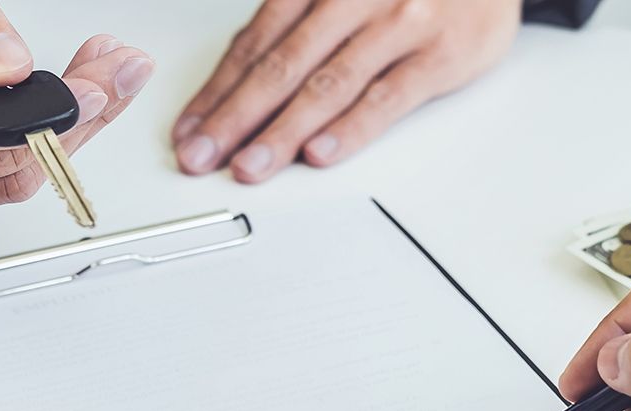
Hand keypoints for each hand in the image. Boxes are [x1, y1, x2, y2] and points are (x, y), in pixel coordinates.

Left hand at [172, 0, 520, 182]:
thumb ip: (295, 25)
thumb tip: (238, 84)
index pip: (255, 43)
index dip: (217, 91)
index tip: (190, 130)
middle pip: (282, 66)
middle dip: (235, 117)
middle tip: (202, 157)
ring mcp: (398, 24)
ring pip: (328, 85)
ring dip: (282, 132)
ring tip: (250, 166)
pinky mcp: (440, 54)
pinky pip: (387, 97)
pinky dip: (350, 129)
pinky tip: (319, 153)